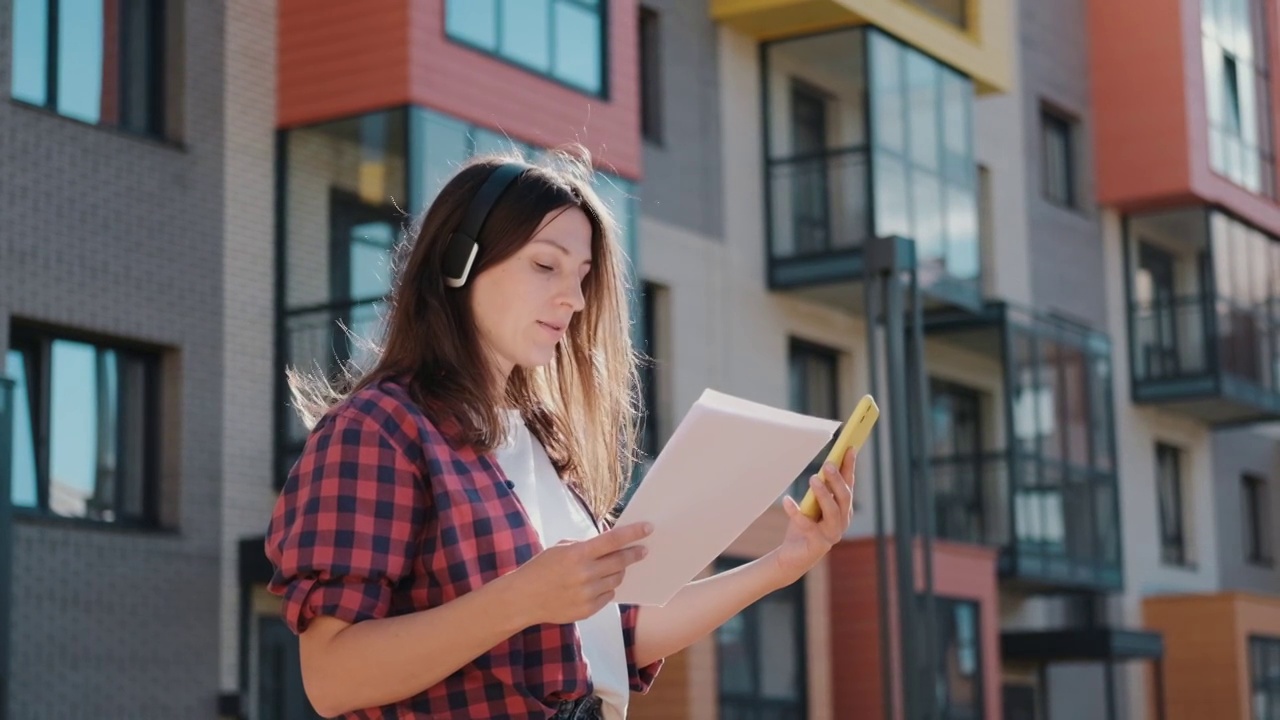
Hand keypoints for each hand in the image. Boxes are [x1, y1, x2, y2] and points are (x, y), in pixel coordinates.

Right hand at [500, 522, 652, 626]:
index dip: (633, 533)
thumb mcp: (560, 548)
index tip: (648, 528)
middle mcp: (585, 574)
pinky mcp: (588, 610)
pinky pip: (608, 596)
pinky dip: (606, 588)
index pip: (613, 541)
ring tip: (612, 568)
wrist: (523, 598)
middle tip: (643, 550)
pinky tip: (597, 584)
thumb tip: (611, 544)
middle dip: (634, 554)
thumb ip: (585, 546)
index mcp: (577, 554)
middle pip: (620, 562)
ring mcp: (587, 594)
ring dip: (618, 572)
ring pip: (616, 580)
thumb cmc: (541, 568)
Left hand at [774, 448, 855, 583]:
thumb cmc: (805, 526)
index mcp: (844, 509)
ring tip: (813, 478)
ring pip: (832, 511)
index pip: (849, 485)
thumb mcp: (814, 505)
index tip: (849, 448)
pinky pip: (807, 525)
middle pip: (845, 497)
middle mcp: (842, 521)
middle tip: (827, 464)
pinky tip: (787, 500)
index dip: (850, 467)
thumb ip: (821, 490)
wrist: (794, 556)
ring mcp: (832, 534)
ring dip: (824, 493)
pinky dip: (796, 512)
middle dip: (837, 479)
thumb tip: (826, 465)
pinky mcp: (817, 544)